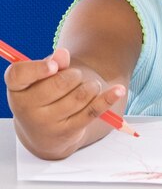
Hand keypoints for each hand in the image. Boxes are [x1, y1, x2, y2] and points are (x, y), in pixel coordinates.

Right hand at [5, 48, 125, 158]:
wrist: (46, 133)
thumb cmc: (44, 95)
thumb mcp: (43, 78)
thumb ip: (53, 64)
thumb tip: (62, 55)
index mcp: (16, 90)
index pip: (19, 75)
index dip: (37, 68)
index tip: (54, 65)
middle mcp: (26, 109)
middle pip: (58, 84)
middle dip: (75, 75)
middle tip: (76, 76)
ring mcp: (46, 124)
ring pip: (79, 96)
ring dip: (90, 86)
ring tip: (89, 87)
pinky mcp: (68, 132)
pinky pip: (92, 111)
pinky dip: (107, 98)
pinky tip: (118, 90)